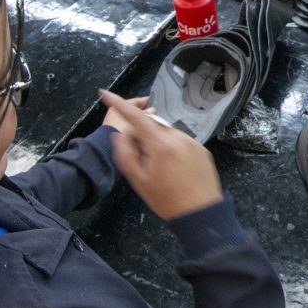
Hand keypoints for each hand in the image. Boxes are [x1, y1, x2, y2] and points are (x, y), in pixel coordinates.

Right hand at [100, 89, 223, 219]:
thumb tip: (120, 135)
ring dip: (159, 146)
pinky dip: (172, 151)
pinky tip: (175, 171)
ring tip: (163, 172)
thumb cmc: (167, 200)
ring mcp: (192, 142)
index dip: (118, 103)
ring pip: (166, 136)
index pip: (136, 117)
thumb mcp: (138, 180)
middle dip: (142, 139)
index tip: (105, 94)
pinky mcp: (201, 149)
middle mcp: (178, 137)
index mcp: (161, 144)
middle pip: (151, 128)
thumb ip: (125, 154)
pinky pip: (180, 143)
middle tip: (143, 164)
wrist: (200, 213)